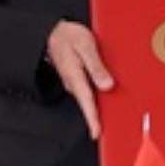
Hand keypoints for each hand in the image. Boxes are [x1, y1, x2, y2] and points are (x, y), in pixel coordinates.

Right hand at [46, 20, 113, 138]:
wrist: (52, 32)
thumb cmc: (68, 36)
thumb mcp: (85, 46)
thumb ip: (96, 66)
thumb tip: (107, 85)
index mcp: (75, 76)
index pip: (86, 102)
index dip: (92, 119)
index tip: (97, 133)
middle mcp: (74, 83)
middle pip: (89, 104)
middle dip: (98, 118)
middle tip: (109, 131)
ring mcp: (74, 81)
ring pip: (89, 97)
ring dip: (99, 107)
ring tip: (112, 119)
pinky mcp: (77, 77)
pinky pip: (88, 89)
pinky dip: (97, 96)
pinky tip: (106, 98)